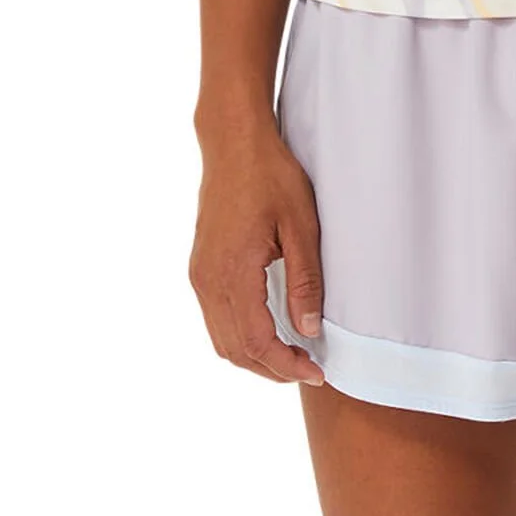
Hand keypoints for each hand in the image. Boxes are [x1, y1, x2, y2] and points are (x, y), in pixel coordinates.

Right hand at [189, 133, 327, 387]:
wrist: (233, 144)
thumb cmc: (270, 176)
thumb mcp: (300, 225)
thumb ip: (305, 281)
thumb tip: (309, 329)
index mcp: (232, 272)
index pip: (256, 342)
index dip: (286, 365)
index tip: (316, 370)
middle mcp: (208, 280)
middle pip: (234, 350)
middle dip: (272, 369)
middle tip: (309, 368)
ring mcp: (199, 275)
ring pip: (221, 340)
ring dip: (255, 356)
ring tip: (293, 355)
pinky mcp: (200, 268)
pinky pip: (216, 319)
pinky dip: (241, 337)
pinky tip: (269, 330)